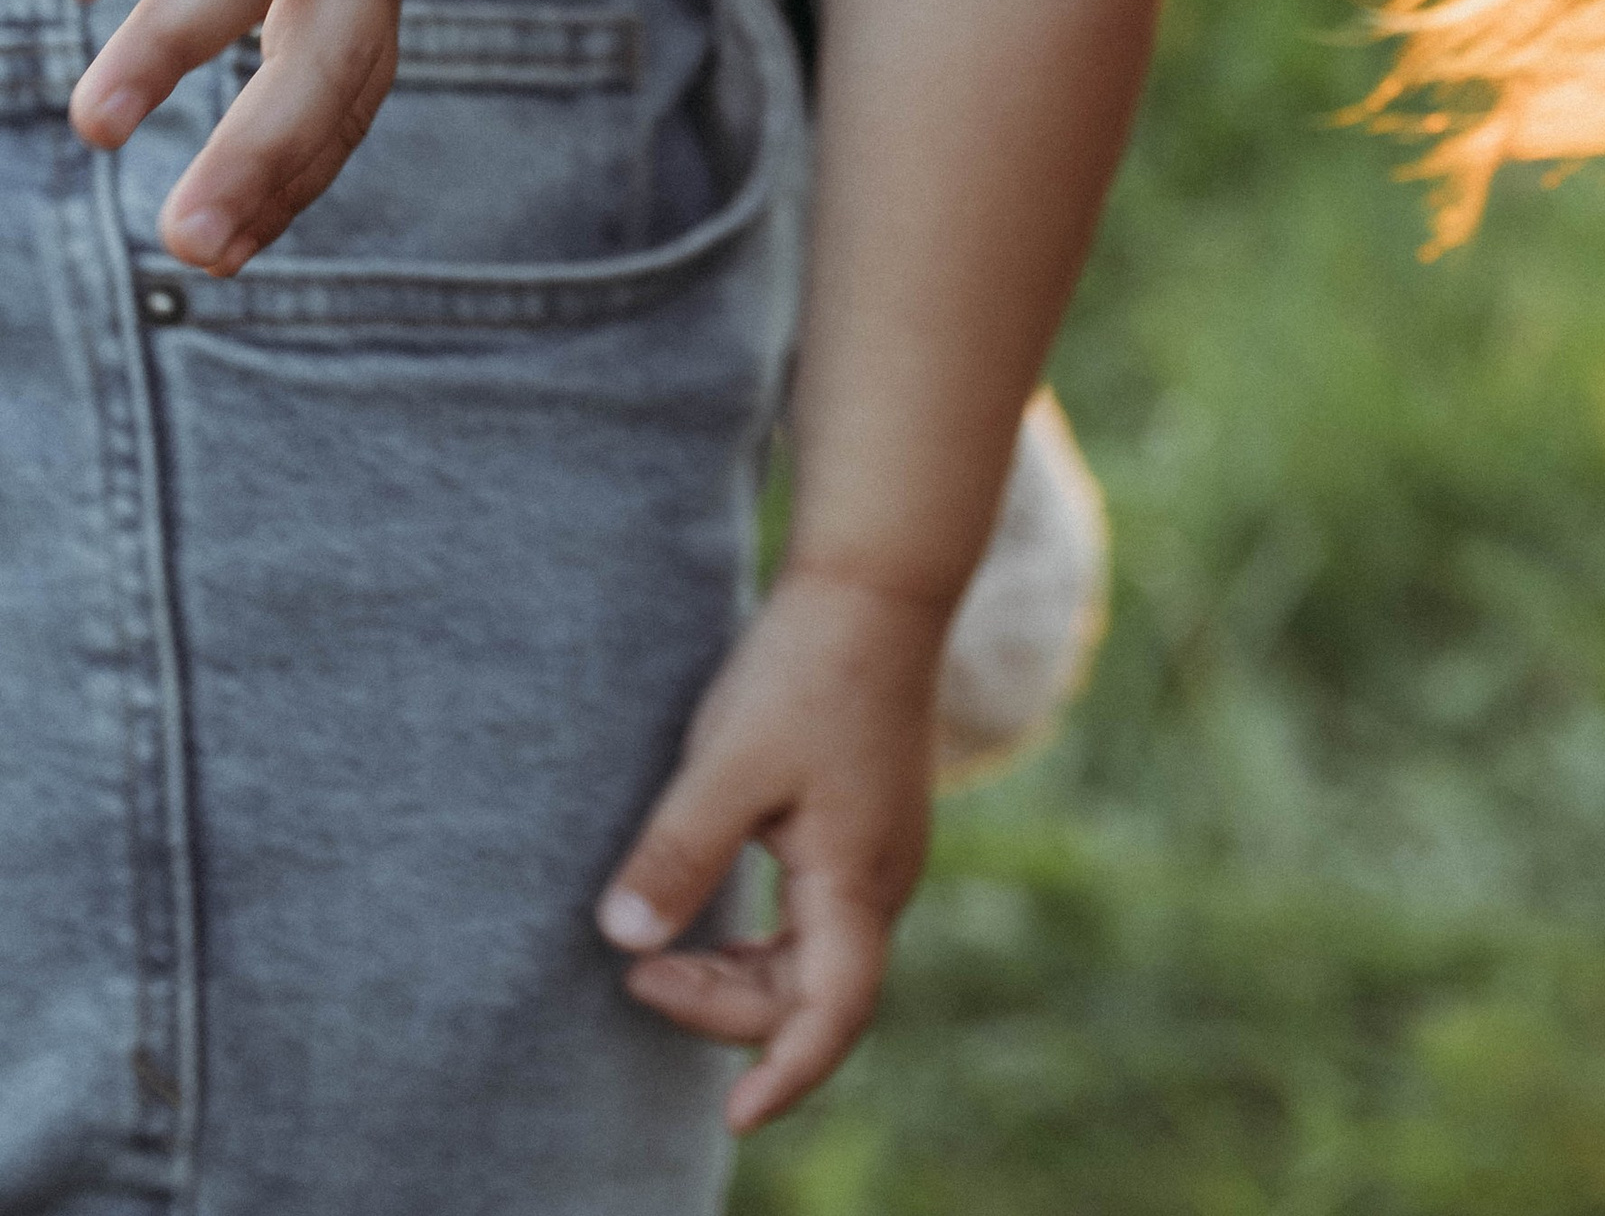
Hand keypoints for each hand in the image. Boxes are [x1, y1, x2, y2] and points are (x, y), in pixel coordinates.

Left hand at [598, 563, 946, 1132]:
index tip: (733, 1120)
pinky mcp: (864, 818)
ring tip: (657, 960)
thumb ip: (679, 852)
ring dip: (740, 975)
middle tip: (638, 981)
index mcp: (859, 879)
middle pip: (813, 993)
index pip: (831, 1015)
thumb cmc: (808, 667)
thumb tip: (624, 944)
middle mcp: (882, 878)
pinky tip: (711, 913)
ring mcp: (879, 847)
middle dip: (726, 1011)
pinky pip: (816, 913)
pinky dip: (760, 937)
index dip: (784, 1075)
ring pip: (814, 954)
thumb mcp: (729, 762)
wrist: (877, 581)